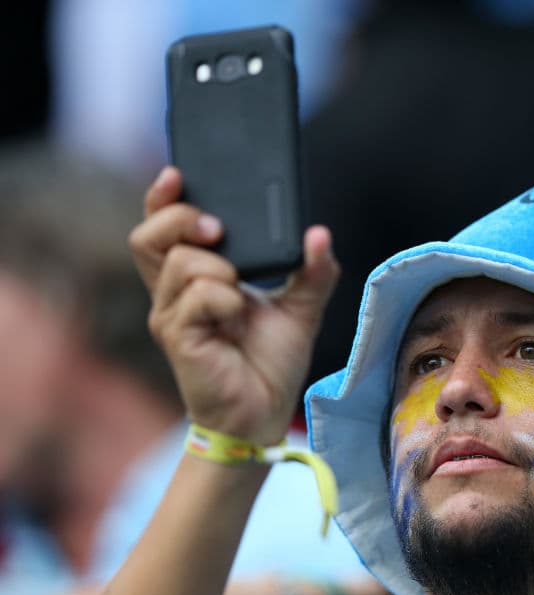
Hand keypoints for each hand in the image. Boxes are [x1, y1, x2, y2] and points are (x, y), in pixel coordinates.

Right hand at [130, 167, 339, 444]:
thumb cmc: (271, 362)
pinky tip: (237, 317)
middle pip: (147, 236)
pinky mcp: (178, 338)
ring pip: (181, 263)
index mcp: (196, 278)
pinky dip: (225, 298)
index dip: (160, 199)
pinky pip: (198, 297)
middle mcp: (175, 293)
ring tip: (241, 293)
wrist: (264, 414)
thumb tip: (319, 234)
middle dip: (181, 220)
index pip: (160, 229)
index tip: (178, 174)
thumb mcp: (301, 308)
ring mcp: (172, 316)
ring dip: (219, 268)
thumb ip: (313, 271)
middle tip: (217, 229)